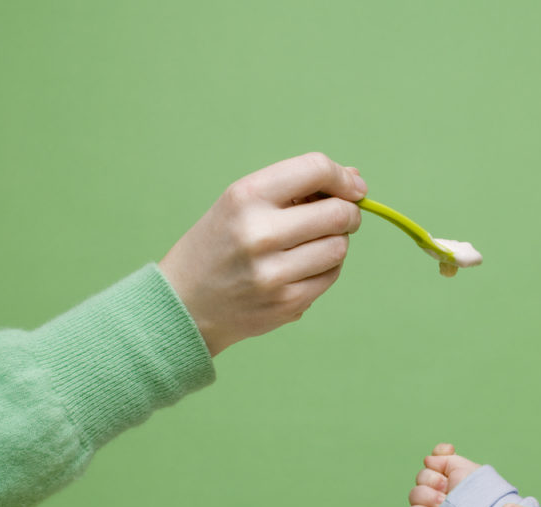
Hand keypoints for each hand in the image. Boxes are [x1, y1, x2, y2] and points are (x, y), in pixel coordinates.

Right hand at [158, 152, 367, 355]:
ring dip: (336, 242)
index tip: (354, 187)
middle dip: (349, 212)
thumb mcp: (242, 203)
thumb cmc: (220, 244)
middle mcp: (259, 233)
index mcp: (246, 197)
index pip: (315, 169)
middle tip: (342, 216)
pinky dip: (326, 268)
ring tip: (312, 243)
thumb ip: (296, 187)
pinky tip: (302, 267)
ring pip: (339, 247)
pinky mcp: (287, 303)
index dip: (343, 177)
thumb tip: (356, 178)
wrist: (185, 303)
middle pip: (338, 213)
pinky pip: (331, 275)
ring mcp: (274, 272)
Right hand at [406, 443, 480, 506]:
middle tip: (449, 489)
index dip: (437, 456)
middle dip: (434, 480)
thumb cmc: (479, 495)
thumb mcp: (466, 469)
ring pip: (414, 494)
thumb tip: (428, 460)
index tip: (449, 452)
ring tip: (444, 504)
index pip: (433, 461)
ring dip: (430, 497)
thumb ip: (446, 459)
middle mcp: (439, 491)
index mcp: (450, 477)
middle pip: (421, 476)